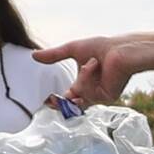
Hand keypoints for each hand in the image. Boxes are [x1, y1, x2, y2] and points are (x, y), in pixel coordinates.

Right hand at [36, 24, 153, 95]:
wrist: (119, 48)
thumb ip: (54, 55)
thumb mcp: (73, 50)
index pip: (69, 97)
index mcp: (85, 83)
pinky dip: (88, 76)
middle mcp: (92, 92)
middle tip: (50, 101)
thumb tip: (34, 55)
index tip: (47, 100)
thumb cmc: (101, 47)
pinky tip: (96, 65)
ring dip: (82, 78)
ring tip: (93, 63)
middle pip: (73, 105)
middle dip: (62, 103)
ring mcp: (100, 96)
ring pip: (79, 95)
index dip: (58, 101)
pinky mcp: (107, 97)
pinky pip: (88, 92)